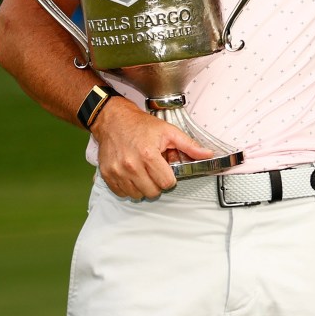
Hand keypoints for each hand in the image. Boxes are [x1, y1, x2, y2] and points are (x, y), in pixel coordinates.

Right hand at [92, 98, 217, 200]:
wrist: (114, 120)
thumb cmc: (141, 125)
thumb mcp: (169, 131)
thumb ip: (189, 145)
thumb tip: (208, 154)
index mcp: (148, 154)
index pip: (166, 183)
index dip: (169, 178)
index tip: (166, 170)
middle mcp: (131, 165)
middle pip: (152, 192)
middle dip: (157, 183)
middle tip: (155, 170)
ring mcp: (117, 171)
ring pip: (137, 195)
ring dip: (143, 187)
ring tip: (143, 172)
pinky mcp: (107, 174)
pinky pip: (121, 193)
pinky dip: (128, 187)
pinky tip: (132, 175)